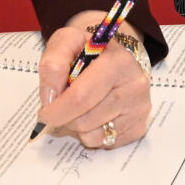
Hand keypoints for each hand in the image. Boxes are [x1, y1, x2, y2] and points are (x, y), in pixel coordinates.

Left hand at [35, 10, 151, 148]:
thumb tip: (51, 98)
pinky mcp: (139, 127)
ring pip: (93, 135)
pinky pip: (104, 143)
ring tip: (82, 105)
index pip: (82, 97)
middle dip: (64, 118)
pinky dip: (92, 133)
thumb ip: (52, 65)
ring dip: (78, 125)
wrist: (115, 55)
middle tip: (58, 108)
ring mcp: (139, 108)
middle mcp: (135, 86)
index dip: (57, 109)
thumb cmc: (89, 49)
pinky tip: (95, 114)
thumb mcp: (67, 41)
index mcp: (118, 62)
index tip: (44, 113)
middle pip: (85, 120)